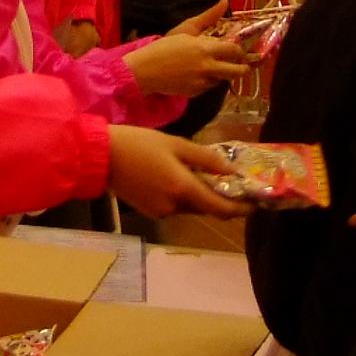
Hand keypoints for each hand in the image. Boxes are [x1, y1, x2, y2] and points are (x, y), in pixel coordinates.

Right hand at [106, 128, 234, 219]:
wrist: (100, 156)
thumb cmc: (139, 143)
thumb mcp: (176, 144)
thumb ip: (206, 159)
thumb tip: (233, 172)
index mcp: (183, 189)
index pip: (221, 209)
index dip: (241, 209)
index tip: (255, 203)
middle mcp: (174, 207)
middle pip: (207, 208)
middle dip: (222, 198)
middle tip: (233, 182)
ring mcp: (161, 212)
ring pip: (191, 207)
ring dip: (201, 195)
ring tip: (205, 174)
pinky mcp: (150, 211)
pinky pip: (175, 206)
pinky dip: (184, 195)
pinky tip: (181, 177)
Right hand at [124, 5, 254, 99]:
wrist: (146, 70)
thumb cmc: (165, 47)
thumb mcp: (186, 28)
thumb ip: (208, 16)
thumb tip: (225, 2)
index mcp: (206, 49)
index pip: (234, 51)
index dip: (240, 51)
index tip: (239, 51)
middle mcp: (207, 67)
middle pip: (236, 72)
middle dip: (242, 69)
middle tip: (241, 66)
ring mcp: (202, 82)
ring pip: (222, 80)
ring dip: (222, 75)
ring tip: (213, 67)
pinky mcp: (195, 93)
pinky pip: (208, 87)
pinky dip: (207, 81)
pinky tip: (197, 74)